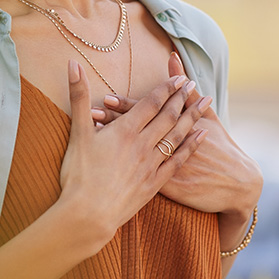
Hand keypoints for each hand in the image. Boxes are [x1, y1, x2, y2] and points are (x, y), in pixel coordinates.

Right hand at [57, 59, 207, 251]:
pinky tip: (202, 136)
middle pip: (168, 116)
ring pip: (177, 135)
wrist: (88, 216)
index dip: (166, 89)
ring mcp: (151, 164)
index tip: (179, 78)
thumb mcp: (77, 132)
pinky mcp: (155, 183)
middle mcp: (142, 144)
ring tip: (206, 103)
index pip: (151, 103)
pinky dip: (191, 145)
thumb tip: (73, 63)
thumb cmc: (78, 175)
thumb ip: (78, 96)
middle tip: (194, 84)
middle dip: (182, 98)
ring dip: (192, 117)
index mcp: (125, 130)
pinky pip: (178, 160)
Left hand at [92, 53, 262, 222]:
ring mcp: (167, 168)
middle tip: (91, 113)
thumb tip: (172, 58)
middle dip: (113, 122)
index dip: (126, 106)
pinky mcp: (167, 188)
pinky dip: (123, 169)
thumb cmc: (221, 147)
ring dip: (113, 144)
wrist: (237, 184)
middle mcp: (170, 146)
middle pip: (137, 131)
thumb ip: (187, 91)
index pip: (148, 113)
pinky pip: (140, 177)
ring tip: (93, 134)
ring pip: (134, 153)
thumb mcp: (207, 117)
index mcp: (178, 127)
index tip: (106, 97)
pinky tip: (104, 166)